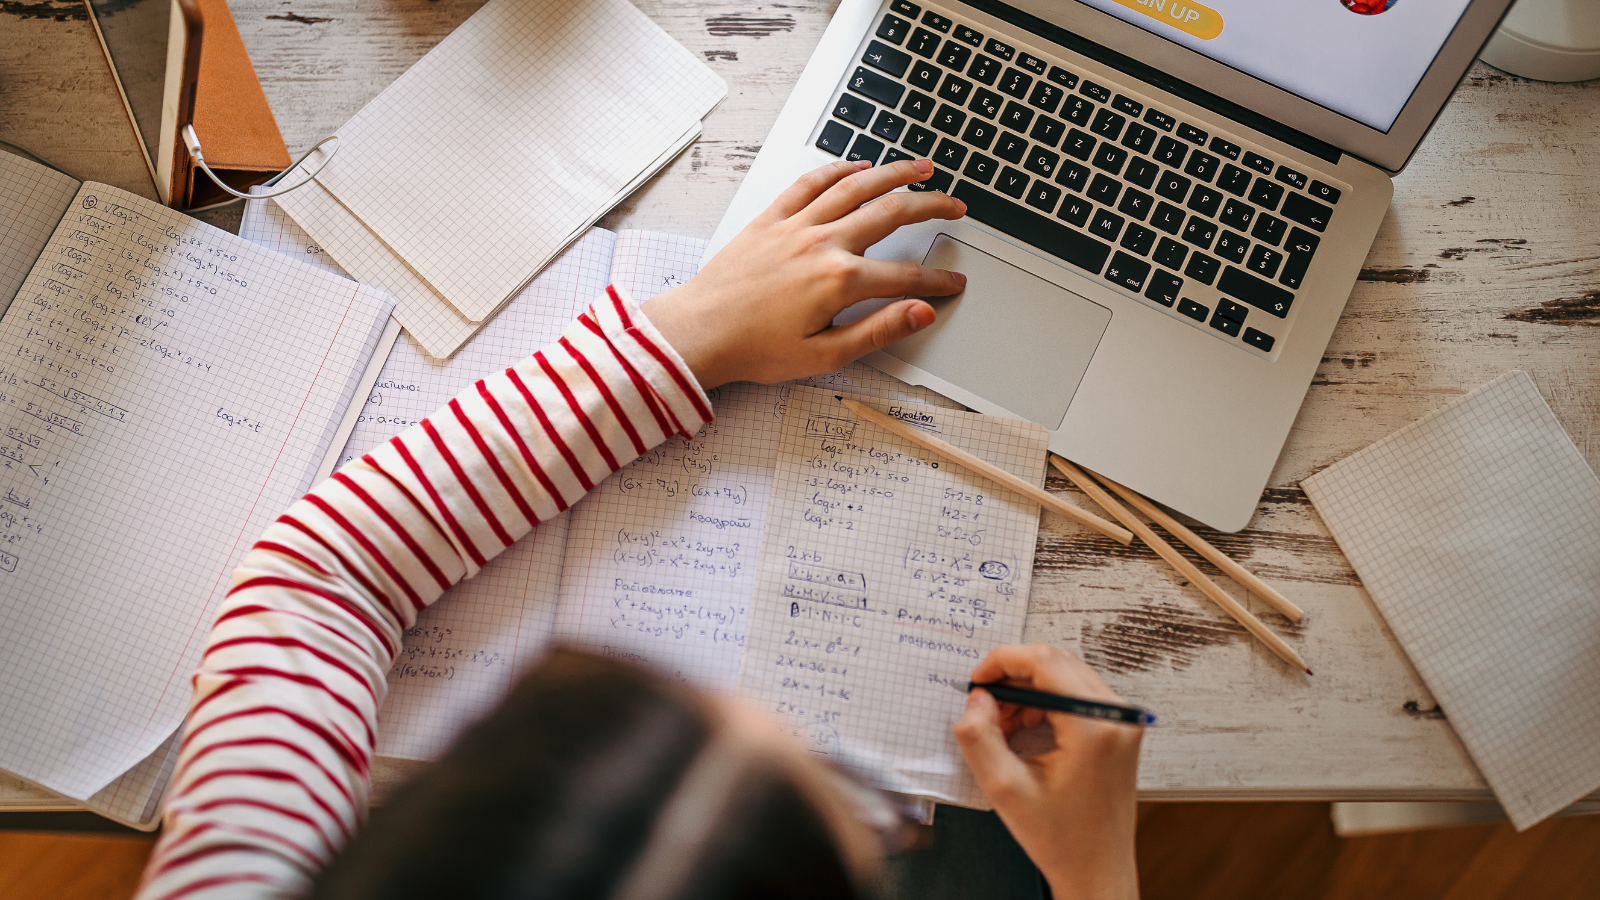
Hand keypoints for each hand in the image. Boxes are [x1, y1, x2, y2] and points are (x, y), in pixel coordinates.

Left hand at [642, 158, 966, 387]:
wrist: (700, 332)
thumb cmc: (754, 349)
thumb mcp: (825, 355)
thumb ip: (879, 330)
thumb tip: (921, 312)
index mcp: (839, 281)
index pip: (905, 276)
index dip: (937, 280)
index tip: (954, 282)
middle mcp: (822, 244)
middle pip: (890, 214)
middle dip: (930, 207)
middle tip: (955, 205)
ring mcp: (795, 226)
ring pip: (855, 187)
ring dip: (893, 173)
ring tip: (921, 167)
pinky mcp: (770, 218)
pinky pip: (809, 183)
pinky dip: (836, 170)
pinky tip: (857, 166)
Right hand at [954, 644, 1143, 899]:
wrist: (1097, 870)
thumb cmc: (1062, 839)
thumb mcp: (1004, 788)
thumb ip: (980, 737)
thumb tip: (976, 699)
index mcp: (1094, 727)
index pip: (1045, 662)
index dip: (1002, 661)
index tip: (977, 680)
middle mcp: (1116, 716)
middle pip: (1056, 663)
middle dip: (1012, 678)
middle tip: (985, 707)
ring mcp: (1122, 721)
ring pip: (1065, 675)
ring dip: (1027, 692)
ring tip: (1002, 727)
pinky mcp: (1119, 729)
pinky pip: (1076, 695)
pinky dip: (1044, 703)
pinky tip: (1023, 731)